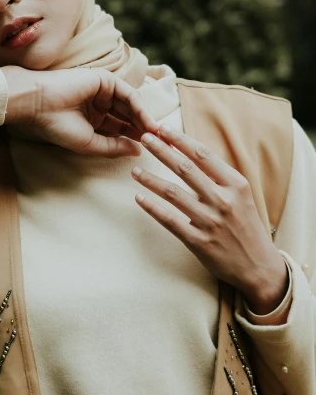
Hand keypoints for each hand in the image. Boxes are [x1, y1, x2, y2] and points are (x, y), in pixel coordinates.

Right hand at [1, 65, 158, 157]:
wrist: (37, 104)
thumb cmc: (56, 126)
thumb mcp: (90, 143)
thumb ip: (114, 147)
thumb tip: (139, 151)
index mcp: (92, 119)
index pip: (120, 129)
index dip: (135, 140)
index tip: (153, 153)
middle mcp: (99, 104)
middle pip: (128, 117)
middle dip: (145, 129)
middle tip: (162, 143)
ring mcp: (102, 91)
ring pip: (131, 106)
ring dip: (145, 120)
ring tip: (158, 135)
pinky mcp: (105, 79)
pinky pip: (128, 94)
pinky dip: (140, 107)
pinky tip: (148, 122)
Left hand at [131, 125, 288, 314]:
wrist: (259, 267)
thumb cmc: (246, 225)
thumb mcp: (240, 195)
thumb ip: (218, 176)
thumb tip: (189, 151)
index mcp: (235, 184)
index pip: (203, 155)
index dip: (181, 140)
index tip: (163, 128)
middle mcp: (223, 200)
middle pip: (186, 168)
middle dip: (162, 150)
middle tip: (144, 137)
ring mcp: (210, 221)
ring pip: (173, 193)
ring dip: (151, 179)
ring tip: (135, 170)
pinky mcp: (199, 242)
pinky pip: (170, 220)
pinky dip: (152, 208)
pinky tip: (139, 197)